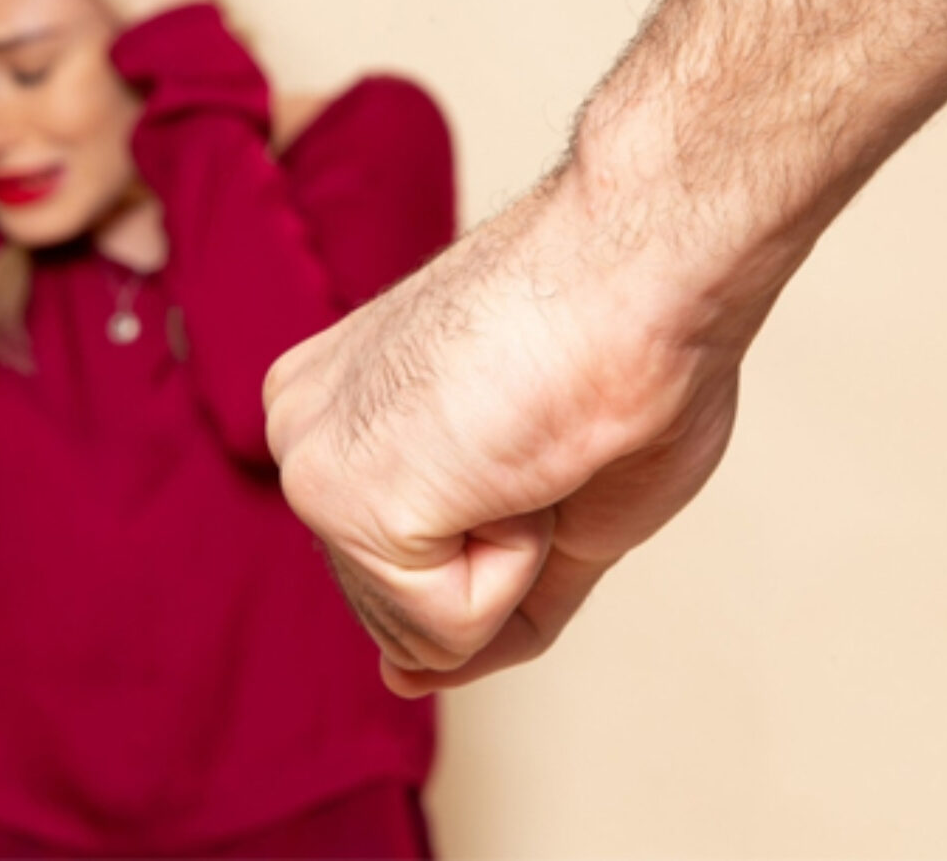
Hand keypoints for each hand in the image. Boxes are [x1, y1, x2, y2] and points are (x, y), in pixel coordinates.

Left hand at [263, 166, 744, 695]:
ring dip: (513, 551)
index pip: (401, 572)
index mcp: (337, 412)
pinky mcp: (339, 493)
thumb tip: (399, 680)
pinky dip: (514, 562)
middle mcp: (300, 429)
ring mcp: (309, 459)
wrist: (645, 266)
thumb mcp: (543, 513)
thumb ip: (465, 599)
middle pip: (401, 614)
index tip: (532, 420)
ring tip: (528, 437)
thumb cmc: (622, 357)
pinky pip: (444, 626)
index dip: (504, 534)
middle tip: (540, 430)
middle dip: (503, 549)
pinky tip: (517, 454)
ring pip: (420, 632)